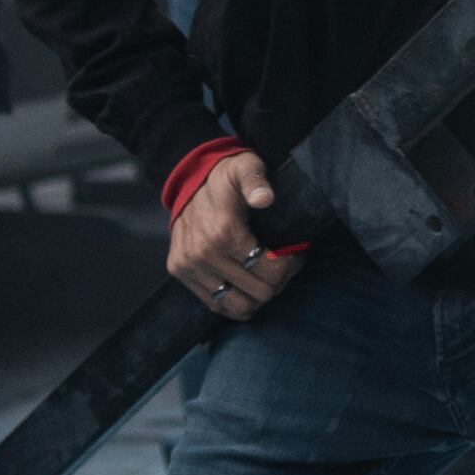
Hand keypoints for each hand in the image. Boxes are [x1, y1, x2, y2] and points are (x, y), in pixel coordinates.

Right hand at [169, 149, 301, 318]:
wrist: (188, 181)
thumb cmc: (226, 178)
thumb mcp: (245, 168)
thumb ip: (256, 180)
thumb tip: (265, 199)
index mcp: (224, 232)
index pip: (271, 271)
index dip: (290, 266)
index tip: (294, 254)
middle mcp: (204, 254)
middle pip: (260, 292)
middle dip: (278, 281)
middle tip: (282, 266)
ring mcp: (190, 266)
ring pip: (239, 306)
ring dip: (258, 297)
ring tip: (264, 278)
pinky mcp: (180, 271)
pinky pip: (215, 304)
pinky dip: (236, 302)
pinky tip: (246, 287)